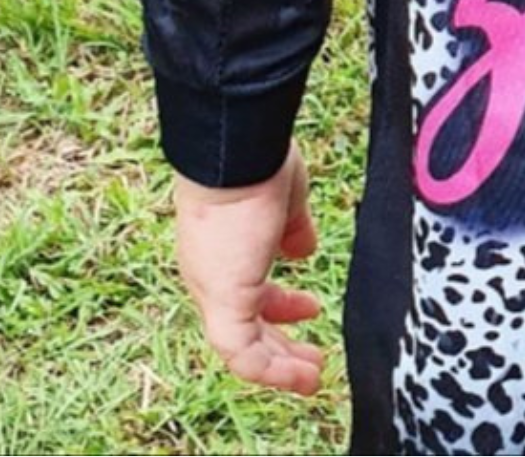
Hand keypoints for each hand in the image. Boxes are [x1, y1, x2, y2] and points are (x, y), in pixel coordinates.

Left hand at [172, 143, 326, 394]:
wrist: (237, 150)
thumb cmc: (260, 161)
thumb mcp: (286, 202)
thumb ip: (293, 230)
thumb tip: (304, 250)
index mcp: (223, 251)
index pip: (249, 291)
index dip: (281, 306)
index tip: (310, 308)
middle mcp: (211, 276)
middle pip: (245, 326)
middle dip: (281, 345)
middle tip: (313, 357)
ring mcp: (214, 289)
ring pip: (242, 347)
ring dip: (279, 364)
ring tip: (311, 375)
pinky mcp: (225, 300)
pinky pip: (243, 352)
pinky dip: (272, 369)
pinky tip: (301, 374)